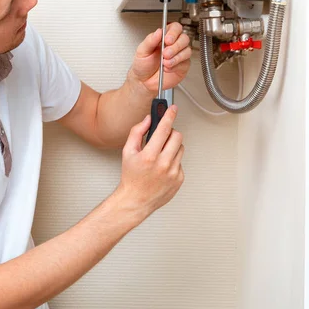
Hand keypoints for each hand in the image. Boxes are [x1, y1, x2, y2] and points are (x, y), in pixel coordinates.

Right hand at [116, 105, 184, 219]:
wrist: (136, 200)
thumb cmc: (131, 177)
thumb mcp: (127, 152)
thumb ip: (137, 132)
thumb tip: (147, 120)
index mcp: (149, 156)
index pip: (164, 129)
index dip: (169, 116)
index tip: (172, 109)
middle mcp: (163, 164)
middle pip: (177, 136)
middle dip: (170, 133)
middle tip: (162, 137)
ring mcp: (173, 172)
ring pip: (180, 148)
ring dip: (172, 147)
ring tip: (160, 154)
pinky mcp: (179, 179)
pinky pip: (180, 162)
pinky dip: (173, 160)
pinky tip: (163, 166)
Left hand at [129, 22, 191, 93]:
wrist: (143, 81)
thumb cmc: (142, 65)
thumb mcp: (142, 51)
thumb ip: (150, 40)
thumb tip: (159, 31)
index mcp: (164, 38)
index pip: (175, 28)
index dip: (174, 32)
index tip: (167, 40)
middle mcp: (174, 45)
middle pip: (184, 38)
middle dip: (175, 46)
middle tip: (165, 53)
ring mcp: (179, 56)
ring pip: (187, 51)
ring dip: (176, 57)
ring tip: (165, 62)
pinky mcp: (182, 67)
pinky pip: (184, 63)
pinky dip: (175, 66)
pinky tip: (167, 68)